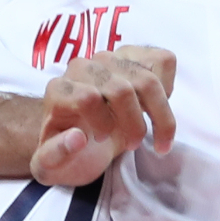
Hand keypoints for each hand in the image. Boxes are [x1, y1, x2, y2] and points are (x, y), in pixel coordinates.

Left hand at [33, 46, 176, 186]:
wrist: (83, 132)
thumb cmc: (69, 150)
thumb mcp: (51, 166)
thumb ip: (54, 155)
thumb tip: (78, 137)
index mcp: (59, 91)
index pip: (88, 98)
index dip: (102, 123)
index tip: (103, 139)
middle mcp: (83, 67)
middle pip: (121, 89)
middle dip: (135, 124)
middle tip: (133, 145)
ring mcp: (111, 58)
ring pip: (147, 78)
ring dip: (160, 112)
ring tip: (158, 136)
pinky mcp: (134, 54)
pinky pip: (163, 61)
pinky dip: (168, 87)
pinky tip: (156, 106)